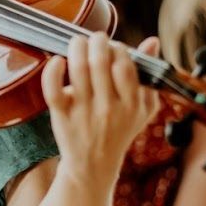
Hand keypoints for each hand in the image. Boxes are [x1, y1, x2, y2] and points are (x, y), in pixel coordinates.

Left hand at [42, 34, 159, 187]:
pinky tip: (58, 61)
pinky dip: (53, 70)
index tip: (114, 47)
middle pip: (100, 62)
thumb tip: (152, 41)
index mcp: (132, 104)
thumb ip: (148, 76)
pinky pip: (53, 88)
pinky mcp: (62, 115)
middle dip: (97, 41)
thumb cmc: (120, 131)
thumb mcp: (143, 108)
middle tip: (95, 39)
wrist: (94, 166)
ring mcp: (84, 112)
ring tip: (78, 43)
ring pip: (78, 69)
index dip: (118, 48)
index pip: (125, 65)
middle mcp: (109, 108)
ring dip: (77, 47)